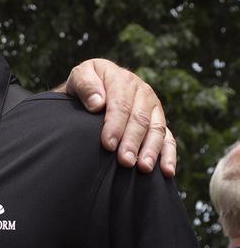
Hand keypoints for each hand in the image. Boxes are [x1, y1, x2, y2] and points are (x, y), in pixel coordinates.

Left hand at [61, 59, 175, 176]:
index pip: (121, 103)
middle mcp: (141, 91)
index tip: (107, 144)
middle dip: (132, 141)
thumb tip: (97, 103)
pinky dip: (169, 155)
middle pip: (140, 119)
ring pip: (156, 129)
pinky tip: (167, 171)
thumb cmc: (83, 86)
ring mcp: (153, 107)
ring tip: (144, 167)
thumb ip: (85, 85)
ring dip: (151, 150)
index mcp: (122, 79)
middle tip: (125, 161)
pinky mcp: (159, 121)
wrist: (92, 89)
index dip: (115, 124)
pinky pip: (168, 138)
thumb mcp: (79, 76)